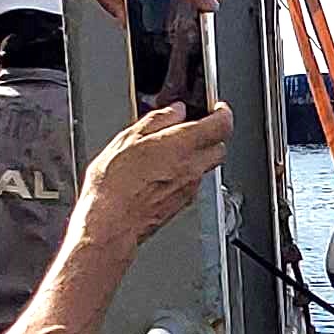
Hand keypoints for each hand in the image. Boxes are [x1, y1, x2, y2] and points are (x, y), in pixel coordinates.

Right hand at [73, 101, 234, 252]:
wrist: (110, 225)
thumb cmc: (114, 185)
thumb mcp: (128, 139)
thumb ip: (157, 120)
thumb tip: (174, 111)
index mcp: (182, 145)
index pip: (222, 124)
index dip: (222, 113)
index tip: (217, 108)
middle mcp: (192, 167)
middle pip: (220, 147)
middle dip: (212, 136)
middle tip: (195, 129)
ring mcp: (189, 188)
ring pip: (206, 166)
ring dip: (197, 156)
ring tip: (170, 152)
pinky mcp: (182, 205)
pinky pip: (193, 183)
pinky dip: (185, 175)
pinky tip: (162, 174)